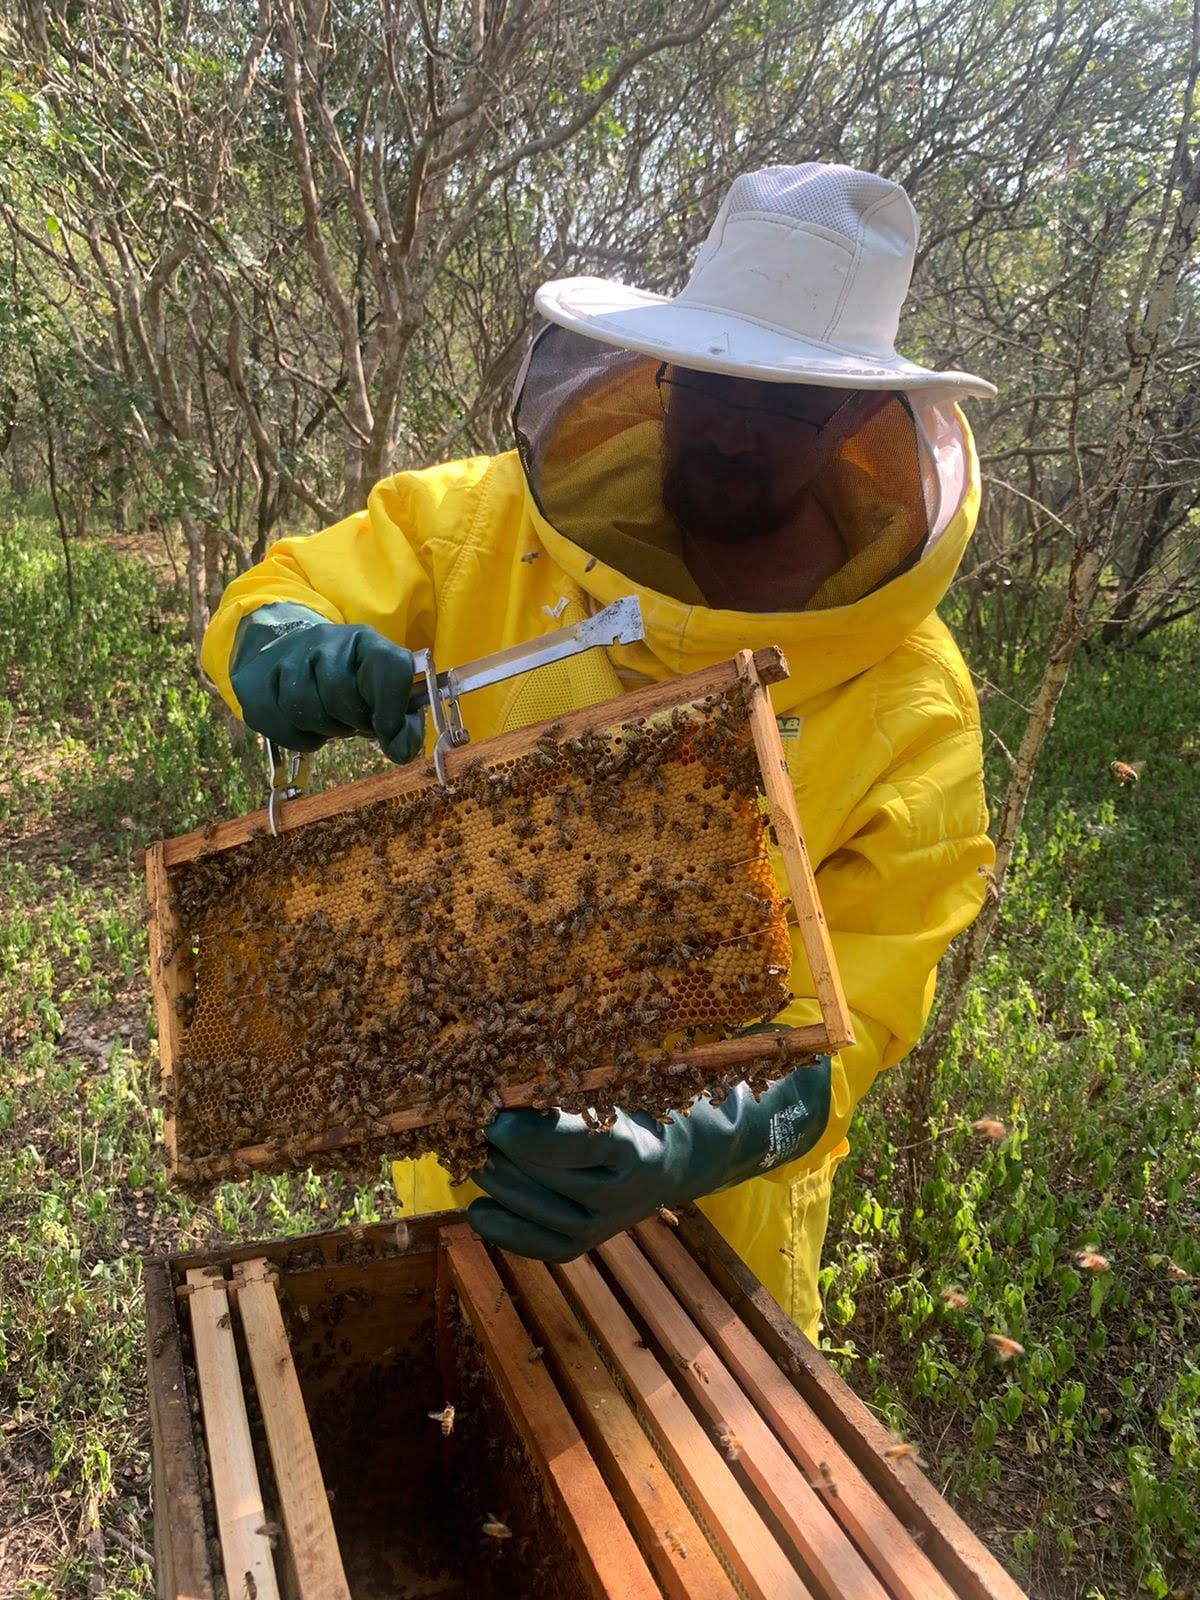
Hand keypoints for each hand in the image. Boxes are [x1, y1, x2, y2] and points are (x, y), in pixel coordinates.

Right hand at [231, 602, 423, 762]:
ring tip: (331, 722)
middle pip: (339, 691)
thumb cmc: (347, 683)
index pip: (389, 666)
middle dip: (353, 721)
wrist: (290, 657)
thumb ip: (402, 724)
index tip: (390, 732)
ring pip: (305, 708)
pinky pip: (280, 725)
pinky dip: (300, 739)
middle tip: (354, 724)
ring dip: (325, 729)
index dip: (392, 708)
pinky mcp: (254, 683)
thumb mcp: (381, 695)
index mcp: (364, 640)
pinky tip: (307, 728)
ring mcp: (284, 658)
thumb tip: (401, 750)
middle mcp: (323, 640)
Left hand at [467, 1057, 830, 1261]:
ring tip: (470, 1151)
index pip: (568, 1143)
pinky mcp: (590, 1242)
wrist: (685, 1153)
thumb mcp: (618, 1084)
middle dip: (499, 1147)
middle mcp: (623, 1194)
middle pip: (542, 1174)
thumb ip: (571, 1087)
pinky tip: (478, 1208)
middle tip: (468, 1121)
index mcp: (634, 1147)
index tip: (493, 1111)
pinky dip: (504, 1229)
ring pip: (534, 1209)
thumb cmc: (644, 1101)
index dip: (523, 1129)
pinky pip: (540, 1246)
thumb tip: (506, 1083)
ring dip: (494, 1179)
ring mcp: (606, 1224)